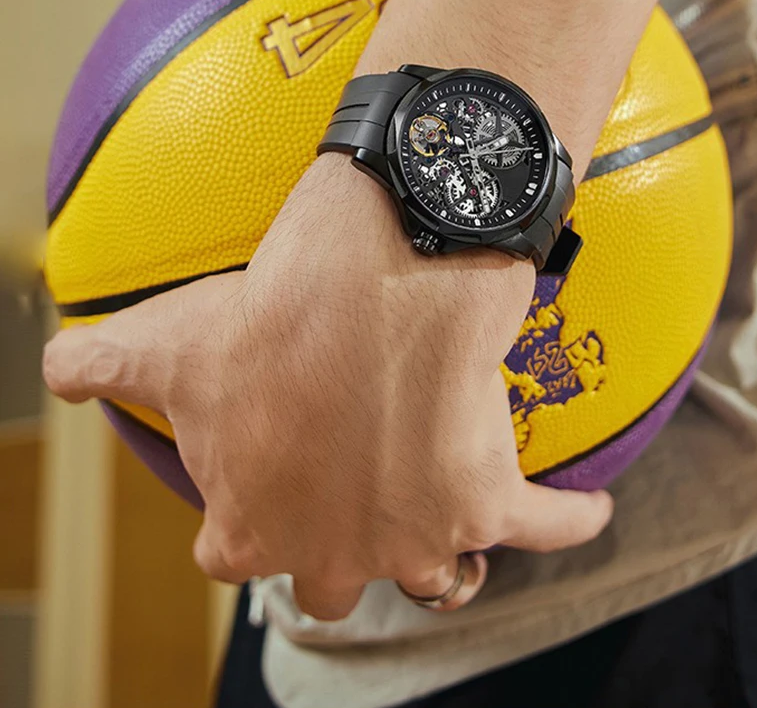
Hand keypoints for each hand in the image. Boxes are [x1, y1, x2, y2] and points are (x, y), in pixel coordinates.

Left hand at [43, 154, 612, 619]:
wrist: (364, 291)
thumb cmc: (263, 323)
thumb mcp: (165, 343)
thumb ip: (99, 366)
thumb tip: (56, 365)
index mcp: (255, 529)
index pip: (239, 556)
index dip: (247, 524)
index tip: (264, 492)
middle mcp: (337, 551)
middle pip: (337, 579)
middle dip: (340, 550)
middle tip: (348, 500)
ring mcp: (420, 537)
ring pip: (436, 576)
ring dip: (440, 557)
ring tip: (445, 523)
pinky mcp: (489, 502)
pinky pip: (543, 529)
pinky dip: (566, 524)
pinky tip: (587, 511)